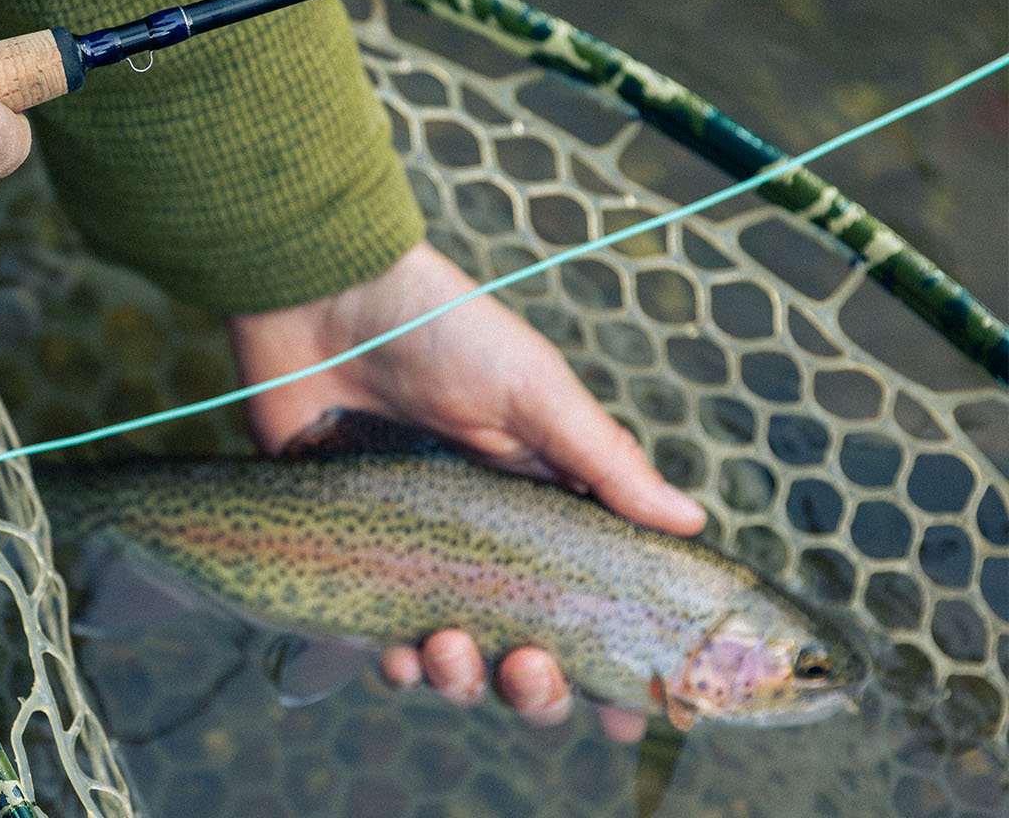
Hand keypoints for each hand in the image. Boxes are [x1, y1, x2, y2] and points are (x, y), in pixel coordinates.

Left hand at [226, 241, 706, 741]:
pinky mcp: (352, 557)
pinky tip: (397, 651)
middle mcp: (487, 543)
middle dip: (536, 688)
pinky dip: (394, 661)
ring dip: (462, 680)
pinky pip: (379, 640)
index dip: (613, 666)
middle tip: (528, 669)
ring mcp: (418, 556)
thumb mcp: (535, 390)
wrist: (324, 302)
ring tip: (451, 651)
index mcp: (545, 506)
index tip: (629, 710)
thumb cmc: (440, 331)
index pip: (591, 603)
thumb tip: (690, 525)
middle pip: (527, 654)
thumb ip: (604, 463)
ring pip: (455, 661)